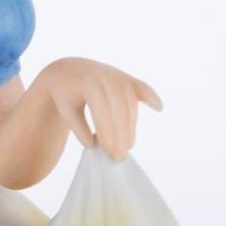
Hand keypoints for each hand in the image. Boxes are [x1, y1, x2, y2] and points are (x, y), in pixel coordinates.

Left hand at [43, 56, 162, 159]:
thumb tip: (92, 144)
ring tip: (128, 146)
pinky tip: (159, 108)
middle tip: (120, 156)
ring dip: (131, 126)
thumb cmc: (66, 94)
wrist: (70, 70)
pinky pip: (141, 87)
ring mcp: (118, 75)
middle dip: (121, 134)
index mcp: (88, 82)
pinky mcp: (126, 78)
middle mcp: (105, 75)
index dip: (106, 131)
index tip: (107, 150)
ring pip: (130, 103)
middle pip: (118, 108)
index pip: (101, 109)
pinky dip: (151, 96)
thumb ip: (77, 126)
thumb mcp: (66, 109)